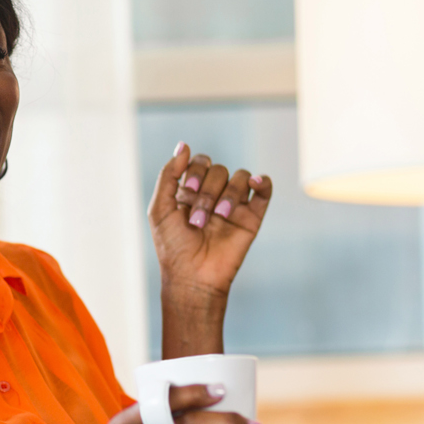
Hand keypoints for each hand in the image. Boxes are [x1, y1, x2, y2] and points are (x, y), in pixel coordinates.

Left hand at [147, 144, 271, 356]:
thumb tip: (183, 145)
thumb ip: (168, 175)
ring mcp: (234, 205)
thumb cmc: (173, 247)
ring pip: (239, 177)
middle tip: (198, 218)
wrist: (193, 278)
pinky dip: (262, 181)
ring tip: (218, 218)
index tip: (186, 194)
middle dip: (207, 191)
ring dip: (228, 194)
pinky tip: (254, 183)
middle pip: (218, 169)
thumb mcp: (159, 208)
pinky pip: (264, 189)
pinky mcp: (252, 216)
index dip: (194, 171)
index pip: (199, 162)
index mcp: (190, 191)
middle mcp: (213, 195)